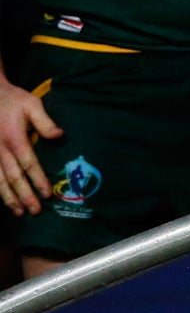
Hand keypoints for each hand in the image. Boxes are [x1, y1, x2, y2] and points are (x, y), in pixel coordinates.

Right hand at [0, 81, 57, 216]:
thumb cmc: (12, 100)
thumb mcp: (31, 105)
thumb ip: (45, 122)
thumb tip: (60, 136)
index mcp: (15, 139)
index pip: (29, 164)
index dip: (38, 180)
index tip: (47, 194)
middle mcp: (0, 151)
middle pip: (14, 178)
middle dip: (24, 196)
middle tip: (35, 211)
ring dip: (8, 198)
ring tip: (19, 212)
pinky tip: (3, 201)